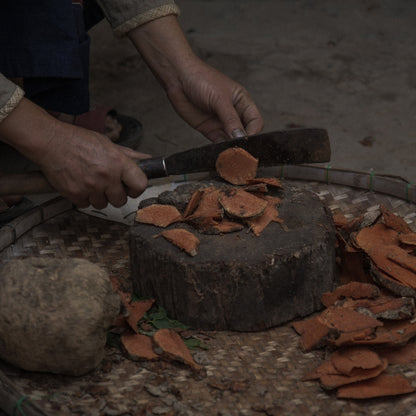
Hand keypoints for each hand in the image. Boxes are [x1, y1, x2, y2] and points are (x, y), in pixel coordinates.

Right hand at [0, 99, 148, 208]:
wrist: (51, 142)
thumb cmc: (79, 141)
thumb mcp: (108, 144)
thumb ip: (129, 156)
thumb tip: (148, 160)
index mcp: (118, 162)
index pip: (140, 185)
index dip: (136, 189)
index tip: (131, 188)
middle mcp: (106, 176)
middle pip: (121, 200)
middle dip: (115, 195)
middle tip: (107, 185)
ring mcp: (91, 187)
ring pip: (103, 204)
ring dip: (98, 197)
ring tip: (91, 182)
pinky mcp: (75, 194)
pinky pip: (86, 205)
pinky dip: (83, 197)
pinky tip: (80, 184)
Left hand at [128, 15, 262, 142]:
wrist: (178, 78)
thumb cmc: (201, 79)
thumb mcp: (219, 99)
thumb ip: (231, 119)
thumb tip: (240, 137)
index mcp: (242, 102)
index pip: (255, 122)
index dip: (253, 132)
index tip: (246, 141)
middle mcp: (234, 113)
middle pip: (245, 133)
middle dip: (243, 142)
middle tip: (239, 152)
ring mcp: (222, 123)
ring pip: (232, 140)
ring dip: (231, 148)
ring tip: (229, 154)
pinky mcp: (209, 130)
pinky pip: (218, 142)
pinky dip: (220, 149)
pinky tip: (219, 152)